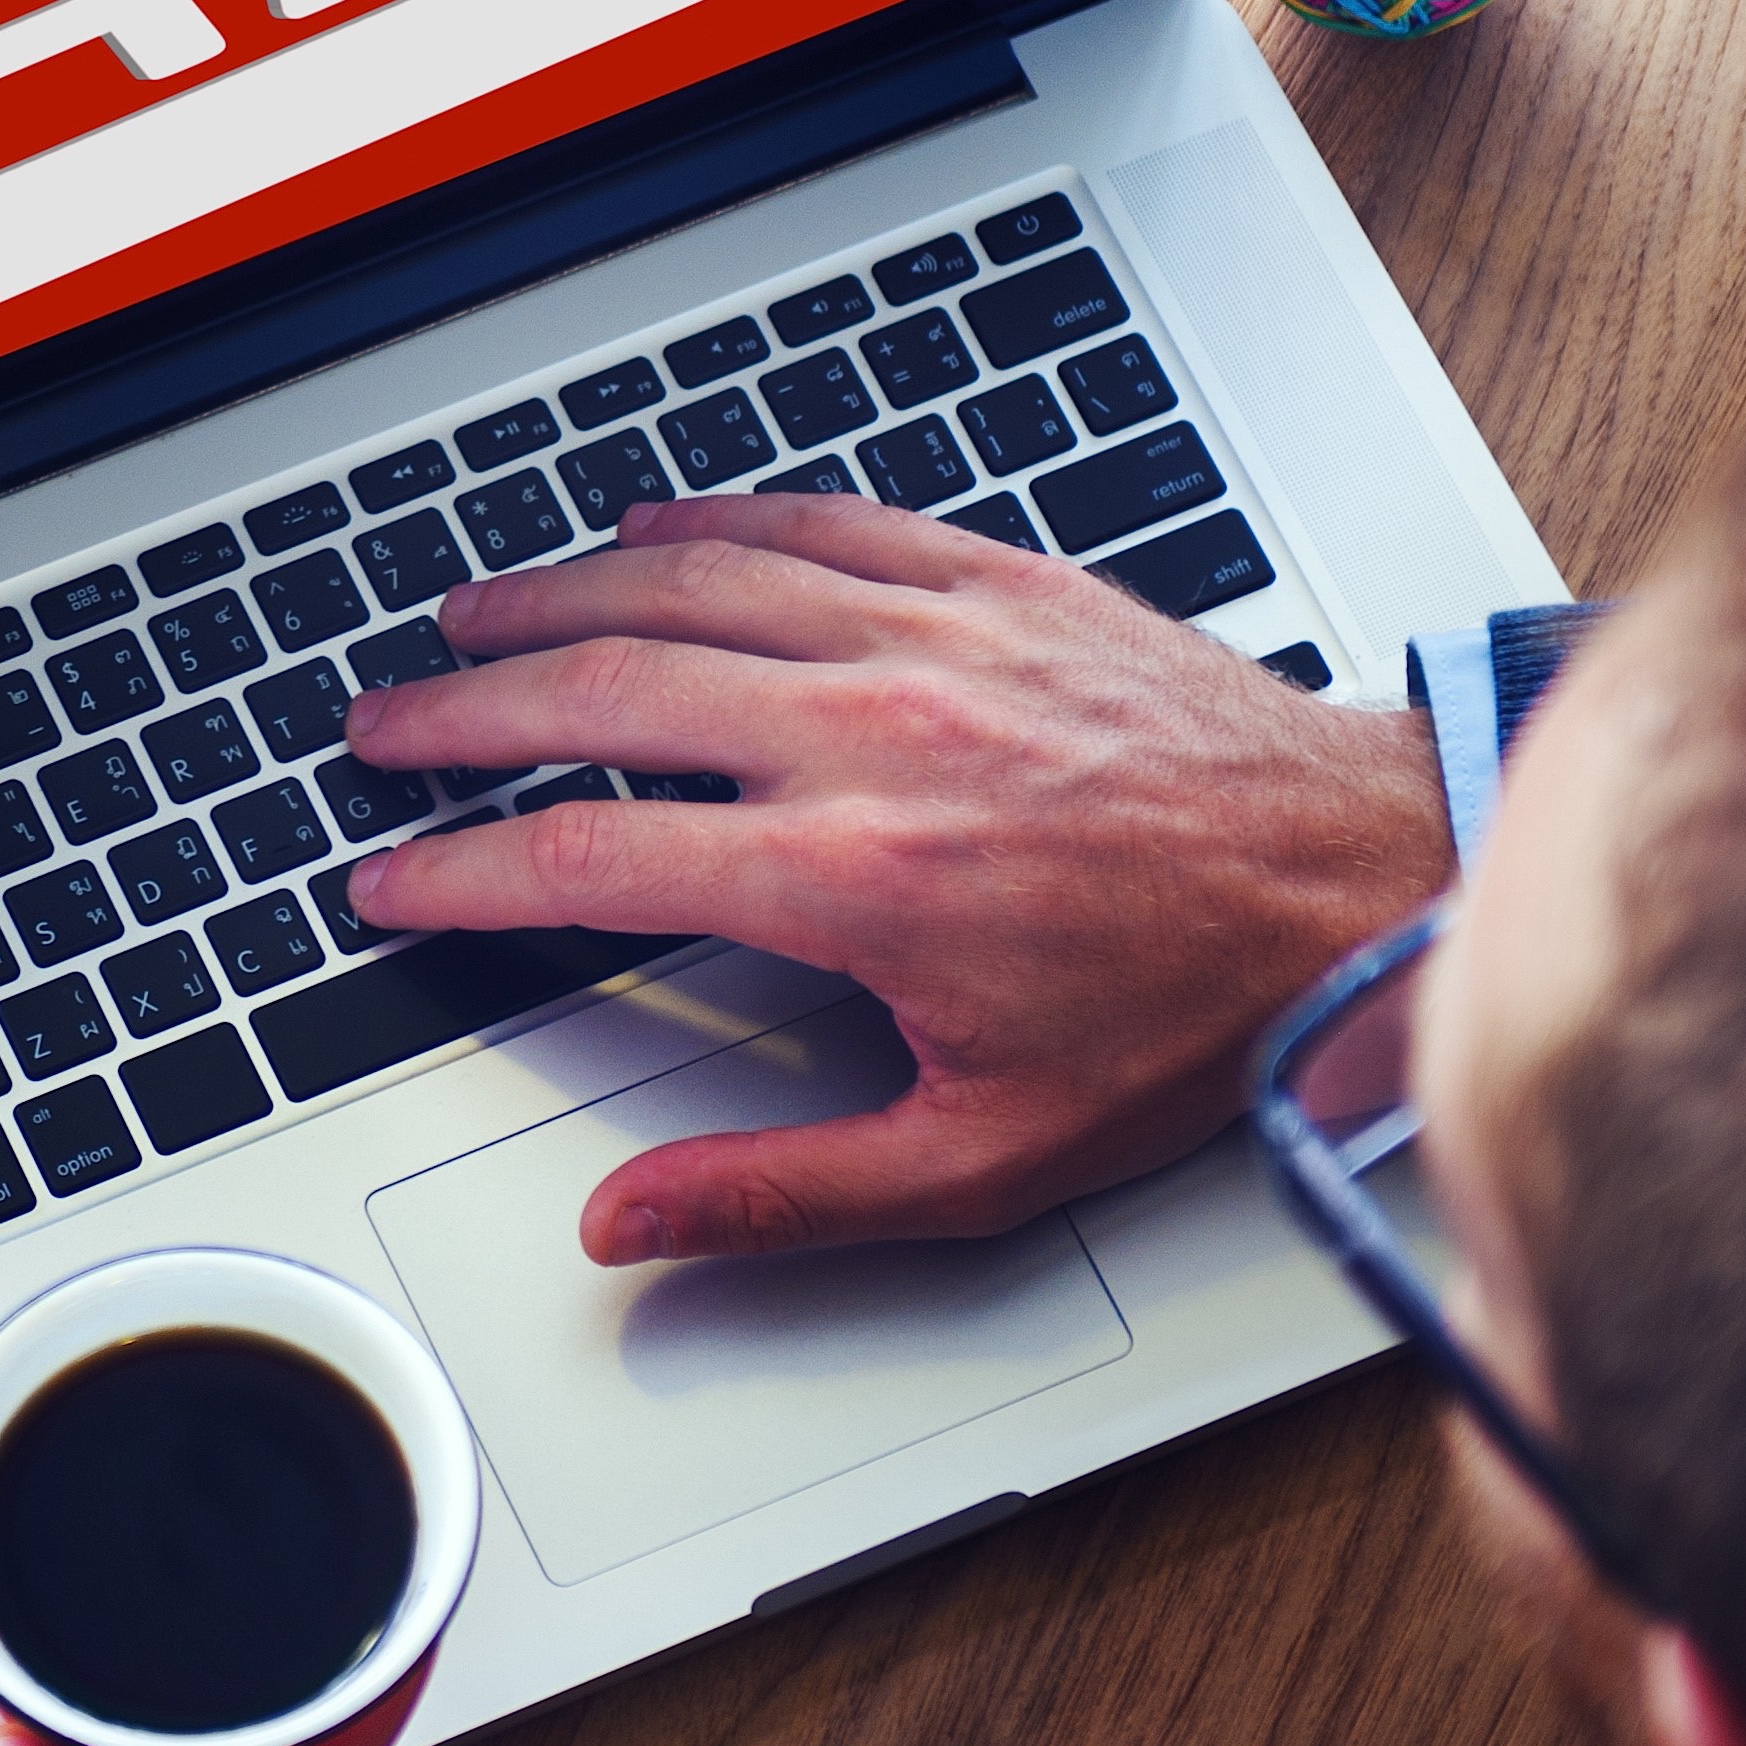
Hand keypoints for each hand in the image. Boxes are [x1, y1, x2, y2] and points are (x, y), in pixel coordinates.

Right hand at [342, 491, 1448, 1264]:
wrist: (1363, 882)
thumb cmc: (1197, 1016)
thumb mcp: (988, 1156)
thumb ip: (785, 1192)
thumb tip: (631, 1224)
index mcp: (853, 877)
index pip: (587, 857)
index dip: (459, 874)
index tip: (392, 884)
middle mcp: (873, 733)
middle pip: (602, 692)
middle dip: (462, 711)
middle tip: (382, 729)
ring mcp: (932, 638)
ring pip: (687, 585)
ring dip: (555, 597)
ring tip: (469, 619)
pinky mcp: (994, 581)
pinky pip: (812, 525)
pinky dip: (708, 520)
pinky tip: (647, 528)